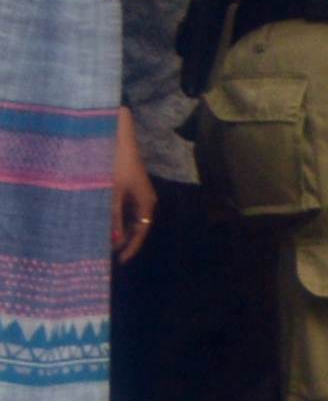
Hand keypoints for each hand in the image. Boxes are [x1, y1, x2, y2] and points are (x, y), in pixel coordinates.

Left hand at [107, 111, 150, 265]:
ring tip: (109, 244)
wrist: (119, 139)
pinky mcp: (131, 188)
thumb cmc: (117, 165)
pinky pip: (128, 211)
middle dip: (128, 242)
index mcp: (147, 202)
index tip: (120, 261)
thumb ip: (114, 217)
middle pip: (140, 227)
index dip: (132, 247)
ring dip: (123, 231)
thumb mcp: (113, 193)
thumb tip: (115, 241)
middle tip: (113, 256)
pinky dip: (119, 221)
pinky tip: (108, 224)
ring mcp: (139, 194)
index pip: (142, 231)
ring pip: (134, 219)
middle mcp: (146, 200)